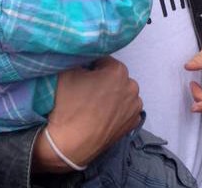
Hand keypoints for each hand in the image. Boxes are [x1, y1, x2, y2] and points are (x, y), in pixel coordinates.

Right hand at [32, 56, 141, 171]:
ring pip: (121, 91)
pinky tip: (103, 115)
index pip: (102, 59)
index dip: (90, 66)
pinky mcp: (133, 124)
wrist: (70, 144)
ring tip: (94, 104)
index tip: (81, 75)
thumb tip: (82, 56)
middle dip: (103, 79)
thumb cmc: (68, 106)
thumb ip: (78, 58)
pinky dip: (117, 109)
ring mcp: (134, 107)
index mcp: (118, 70)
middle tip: (86, 90)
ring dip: (112, 93)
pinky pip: (125, 108)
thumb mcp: (67, 71)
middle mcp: (132, 86)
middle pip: (114, 75)